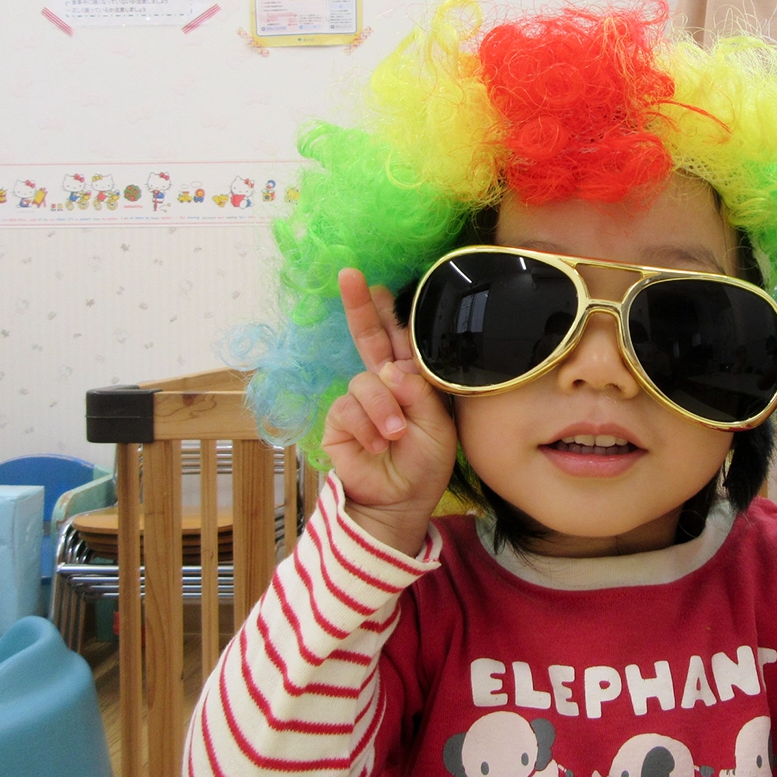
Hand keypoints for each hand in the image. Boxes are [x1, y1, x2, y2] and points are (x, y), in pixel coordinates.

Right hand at [321, 268, 457, 554]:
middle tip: (349, 276)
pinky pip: (349, 409)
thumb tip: (390, 370)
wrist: (403, 501)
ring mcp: (358, 401)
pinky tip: (378, 445)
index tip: (374, 281)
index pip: (399, 339)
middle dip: (358, 306)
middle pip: (368, 337)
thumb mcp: (437, 426)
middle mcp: (382, 383)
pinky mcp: (338, 421)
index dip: (386, 310)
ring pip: (366, 382)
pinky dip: (367, 427)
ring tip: (395, 436)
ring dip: (383, 410)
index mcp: (410, 380)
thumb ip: (419, 394)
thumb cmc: (425, 463)